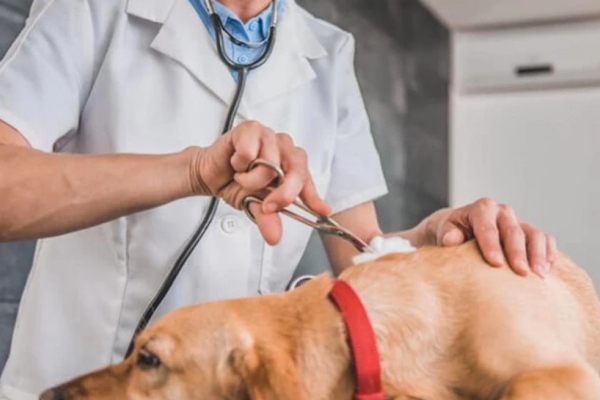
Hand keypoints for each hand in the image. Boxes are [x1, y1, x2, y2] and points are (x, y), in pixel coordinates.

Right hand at [189, 121, 329, 244]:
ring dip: (251, 179)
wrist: (209, 174)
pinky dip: (239, 163)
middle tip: (267, 205)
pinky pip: (249, 151)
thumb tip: (274, 236)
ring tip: (242, 176)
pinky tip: (235, 162)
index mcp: (291, 165)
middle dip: (283, 193)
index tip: (322, 211)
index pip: (307, 181)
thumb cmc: (235, 184)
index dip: (313, 197)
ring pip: (270, 163)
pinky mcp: (250, 128)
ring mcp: (269, 136)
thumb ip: (267, 218)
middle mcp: (284, 148)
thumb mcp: (254, 205)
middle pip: (296, 169)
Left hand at [428, 198, 557, 276]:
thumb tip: (451, 240)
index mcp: (481, 209)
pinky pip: (545, 240)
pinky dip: (548, 254)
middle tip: (521, 272)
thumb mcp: (444, 231)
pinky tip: (545, 270)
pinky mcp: (530, 233)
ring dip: (538, 254)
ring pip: (534, 234)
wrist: (460, 231)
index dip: (492, 244)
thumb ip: (447, 234)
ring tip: (538, 275)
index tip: (495, 263)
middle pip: (514, 231)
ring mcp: (518, 222)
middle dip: (518, 252)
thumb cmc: (451, 233)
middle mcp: (502, 212)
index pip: (488, 226)